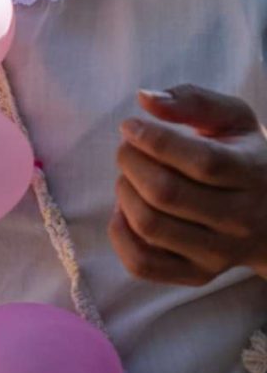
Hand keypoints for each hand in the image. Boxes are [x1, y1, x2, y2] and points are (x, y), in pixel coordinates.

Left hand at [111, 86, 266, 285]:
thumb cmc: (244, 158)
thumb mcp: (233, 120)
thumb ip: (193, 101)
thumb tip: (145, 99)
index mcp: (253, 174)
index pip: (202, 162)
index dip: (154, 140)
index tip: (130, 126)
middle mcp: (241, 219)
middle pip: (167, 193)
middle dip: (130, 162)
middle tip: (127, 149)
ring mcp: (220, 253)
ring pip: (150, 226)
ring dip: (124, 193)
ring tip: (130, 177)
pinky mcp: (197, 274)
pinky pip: (142, 263)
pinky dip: (119, 233)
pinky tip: (125, 210)